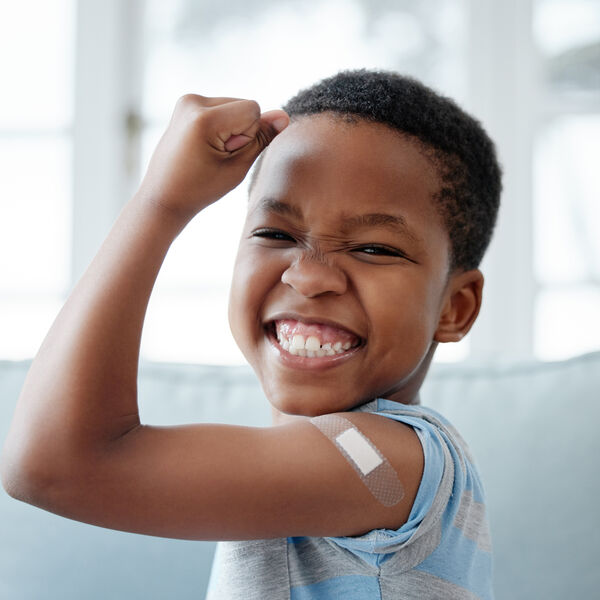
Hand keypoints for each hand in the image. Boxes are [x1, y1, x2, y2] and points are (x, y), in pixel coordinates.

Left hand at [138, 94, 288, 220]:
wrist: (163, 196)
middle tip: (215, 157)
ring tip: (208, 153)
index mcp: (204, 118)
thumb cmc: (199, 189)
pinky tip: (204, 146)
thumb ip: (262, 138)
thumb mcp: (237, 168)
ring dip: (231, 129)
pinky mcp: (186, 104)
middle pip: (244, 106)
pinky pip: (221, 109)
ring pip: (234, 107)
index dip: (249, 135)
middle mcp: (193, 102)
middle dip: (240, 131)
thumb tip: (283, 116)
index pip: (253, 109)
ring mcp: (187, 101)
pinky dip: (220, 127)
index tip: (226, 155)